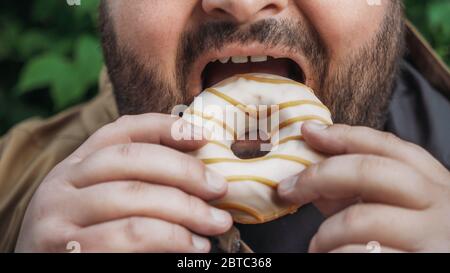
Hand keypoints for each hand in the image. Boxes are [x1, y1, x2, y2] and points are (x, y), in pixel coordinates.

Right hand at [15, 114, 231, 252]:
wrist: (44, 270)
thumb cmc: (86, 236)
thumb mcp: (100, 200)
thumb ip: (136, 182)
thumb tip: (199, 172)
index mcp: (75, 166)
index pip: (121, 131)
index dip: (165, 127)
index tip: (204, 136)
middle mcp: (62, 184)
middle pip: (132, 160)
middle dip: (185, 171)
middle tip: (220, 188)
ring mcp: (59, 218)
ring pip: (135, 199)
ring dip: (186, 210)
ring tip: (216, 223)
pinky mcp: (67, 251)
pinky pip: (128, 237)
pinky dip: (171, 239)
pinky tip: (193, 245)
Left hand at [278, 122, 449, 252]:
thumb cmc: (408, 245)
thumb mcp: (388, 211)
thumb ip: (353, 191)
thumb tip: (309, 174)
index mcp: (433, 184)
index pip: (387, 146)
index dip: (343, 136)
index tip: (307, 131)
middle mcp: (440, 205)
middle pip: (370, 171)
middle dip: (319, 176)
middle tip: (287, 190)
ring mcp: (435, 238)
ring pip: (358, 219)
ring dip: (324, 234)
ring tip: (318, 247)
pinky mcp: (421, 264)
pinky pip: (361, 254)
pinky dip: (334, 255)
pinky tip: (330, 258)